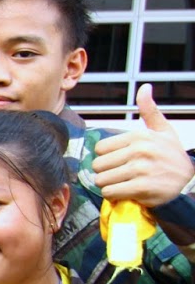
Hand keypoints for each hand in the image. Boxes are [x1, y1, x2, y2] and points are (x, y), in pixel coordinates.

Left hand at [93, 84, 194, 206]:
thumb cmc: (171, 155)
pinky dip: (114, 195)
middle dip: (106, 172)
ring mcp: (140, 169)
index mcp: (139, 136)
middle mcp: (139, 150)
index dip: (106, 157)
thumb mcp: (163, 130)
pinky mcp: (141, 187)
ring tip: (123, 183)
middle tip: (120, 174)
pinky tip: (126, 192)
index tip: (118, 161)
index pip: (99, 148)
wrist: (189, 181)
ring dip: (109, 185)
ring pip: (102, 180)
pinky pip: (110, 192)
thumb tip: (144, 87)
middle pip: (98, 165)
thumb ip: (149, 110)